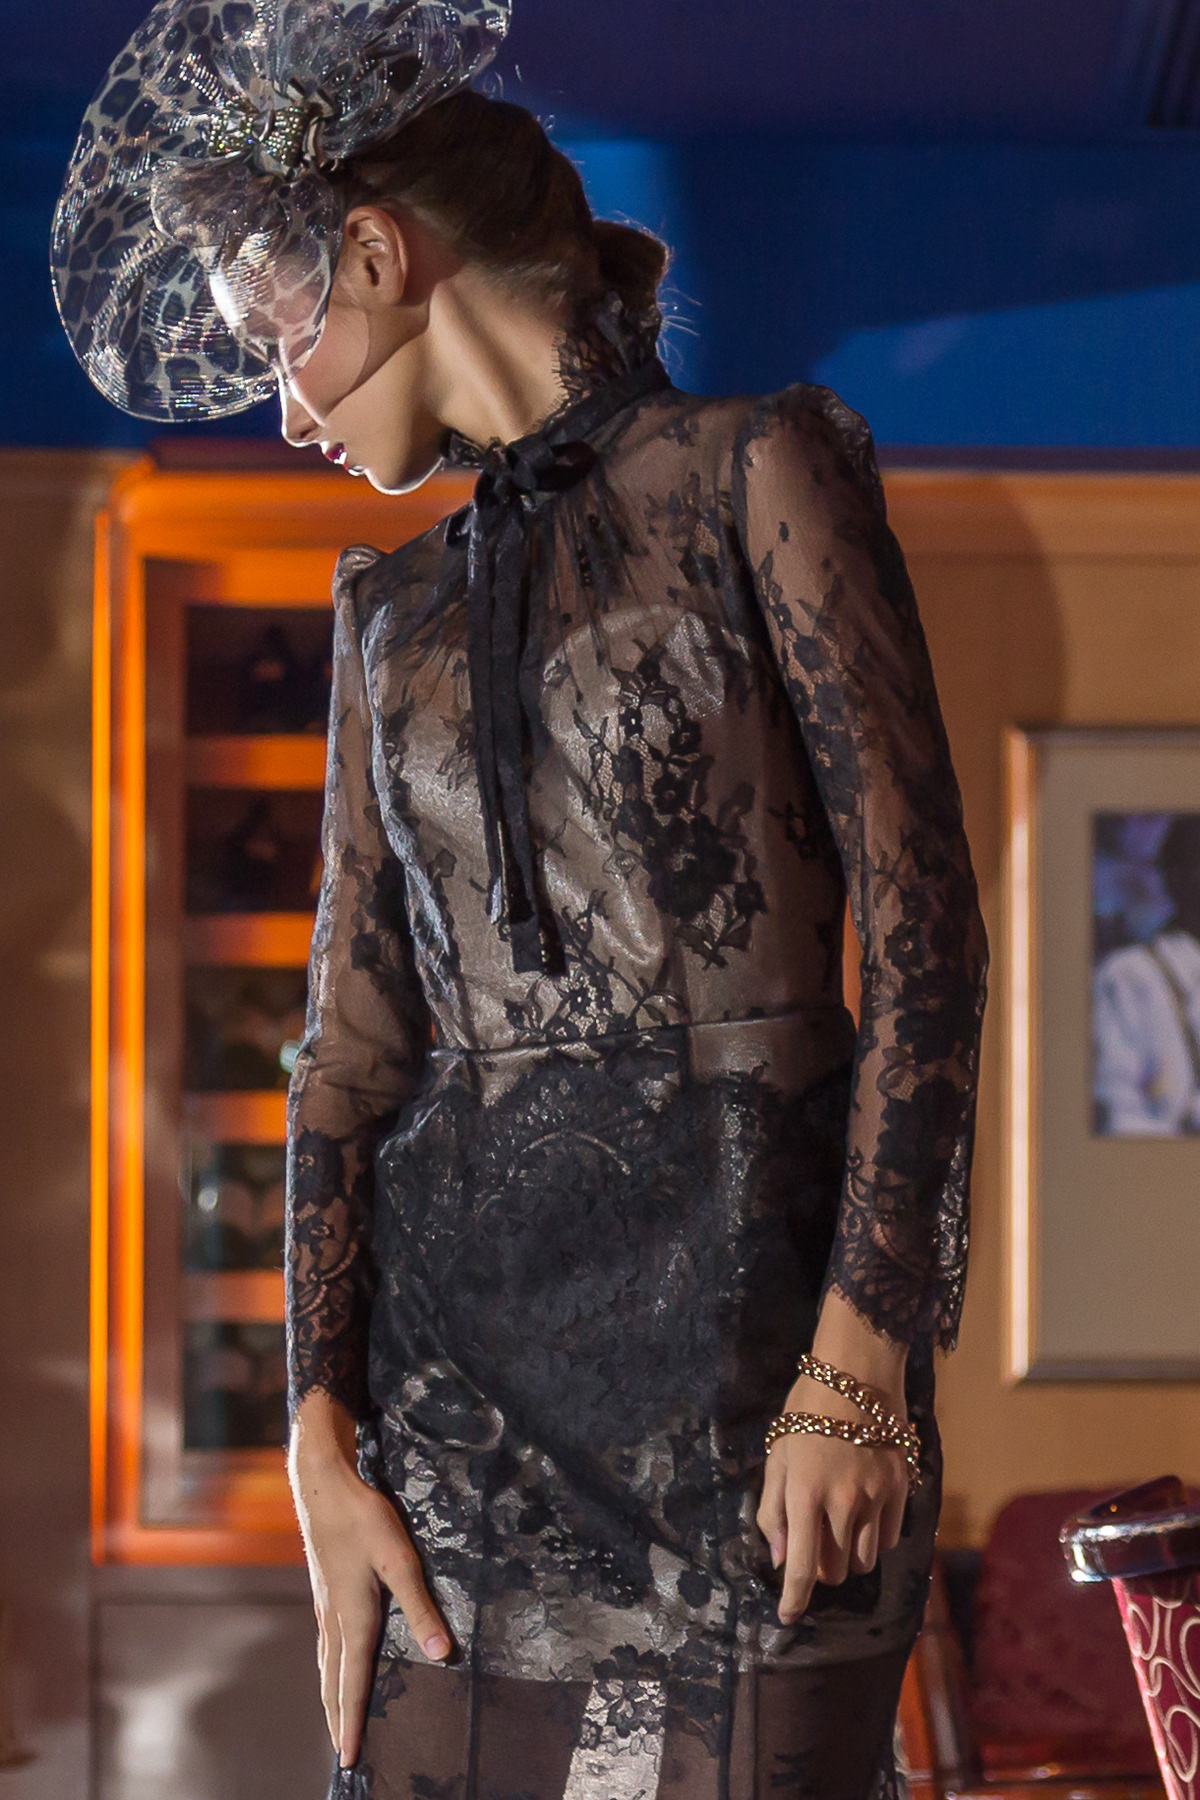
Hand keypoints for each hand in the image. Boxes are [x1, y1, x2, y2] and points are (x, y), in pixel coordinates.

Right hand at [288, 1391, 452, 1767]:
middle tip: (342, 1755)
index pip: (354, 1683)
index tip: (350, 1759)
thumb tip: (442, 1656)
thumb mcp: (399, 1559)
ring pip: (326, 1664)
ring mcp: (325, 1604)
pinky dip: (328, 1669)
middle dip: (339, 1720)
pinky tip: (333, 1664)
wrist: (322, 1484)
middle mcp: (334, 1619)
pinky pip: (325, 1644)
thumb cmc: (363, 1518)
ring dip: (331, 1697)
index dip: (354, 1722)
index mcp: (353, 1618)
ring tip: (336, 1721)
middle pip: (333, 1682)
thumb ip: (421, 1608)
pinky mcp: (324, 1590)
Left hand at [755, 1294, 910, 1625]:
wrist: (856, 1374)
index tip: (788, 1617)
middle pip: (834, 1570)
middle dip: (820, 1568)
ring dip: (848, 1554)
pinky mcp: (901, 1489)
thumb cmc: (806, 1411)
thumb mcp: (777, 1455)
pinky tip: (864, 1512)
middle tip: (813, 1544)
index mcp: (805, 1494)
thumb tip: (780, 1557)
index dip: (793, 1600)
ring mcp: (877, 1498)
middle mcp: (843, 1503)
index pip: (801, 1566)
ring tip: (839, 1524)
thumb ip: (773, 1509)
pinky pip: (889, 1538)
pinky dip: (875, 1537)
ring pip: (864, 1559)